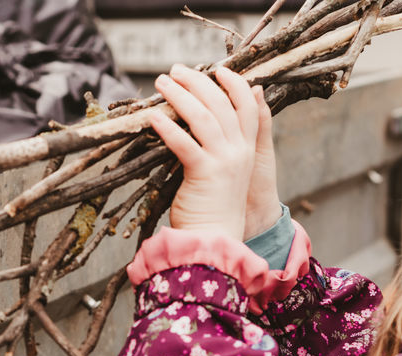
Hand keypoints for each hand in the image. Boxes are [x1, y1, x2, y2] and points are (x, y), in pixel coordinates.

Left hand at [148, 65, 280, 243]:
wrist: (214, 240)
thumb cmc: (214, 206)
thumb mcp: (229, 170)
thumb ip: (228, 144)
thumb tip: (216, 122)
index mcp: (247, 149)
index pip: (248, 104)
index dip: (234, 84)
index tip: (217, 70)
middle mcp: (239, 151)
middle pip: (221, 104)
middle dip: (198, 82)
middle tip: (176, 70)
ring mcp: (224, 162)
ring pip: (203, 117)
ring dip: (180, 95)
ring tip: (162, 83)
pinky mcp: (204, 174)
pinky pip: (184, 143)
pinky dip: (168, 128)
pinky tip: (153, 117)